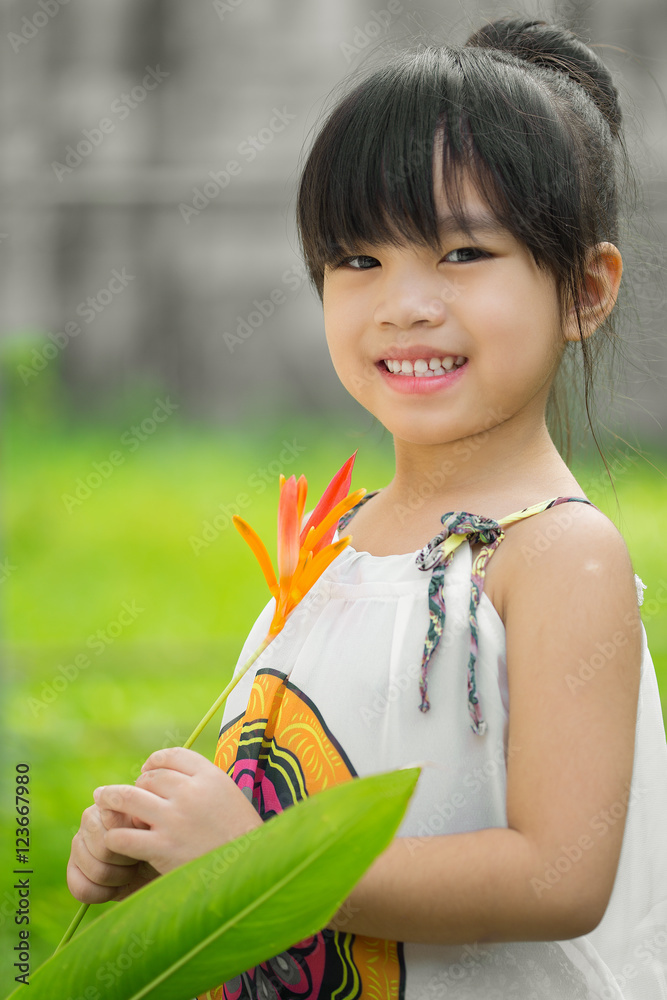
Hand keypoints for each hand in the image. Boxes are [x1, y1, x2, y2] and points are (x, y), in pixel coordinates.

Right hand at [67, 800, 158, 903]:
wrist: (157, 863)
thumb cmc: (158, 842)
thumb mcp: (155, 830)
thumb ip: (143, 821)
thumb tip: (136, 817)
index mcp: (109, 803)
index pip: (113, 827)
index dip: (130, 842)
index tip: (143, 841)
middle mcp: (90, 819)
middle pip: (103, 850)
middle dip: (126, 860)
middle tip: (138, 858)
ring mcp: (78, 844)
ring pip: (96, 871)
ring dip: (119, 878)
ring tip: (130, 870)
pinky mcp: (73, 869)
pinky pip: (81, 889)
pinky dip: (103, 893)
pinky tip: (115, 886)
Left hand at [92, 747, 262, 873]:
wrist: (249, 871)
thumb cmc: (239, 836)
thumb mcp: (228, 796)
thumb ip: (203, 783)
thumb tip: (171, 773)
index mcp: (210, 776)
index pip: (172, 756)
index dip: (154, 761)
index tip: (146, 769)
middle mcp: (191, 792)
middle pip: (150, 777)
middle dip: (138, 784)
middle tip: (128, 795)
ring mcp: (175, 819)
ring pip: (129, 798)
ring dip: (112, 799)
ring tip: (101, 799)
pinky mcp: (163, 848)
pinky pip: (124, 836)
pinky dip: (115, 836)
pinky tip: (114, 840)